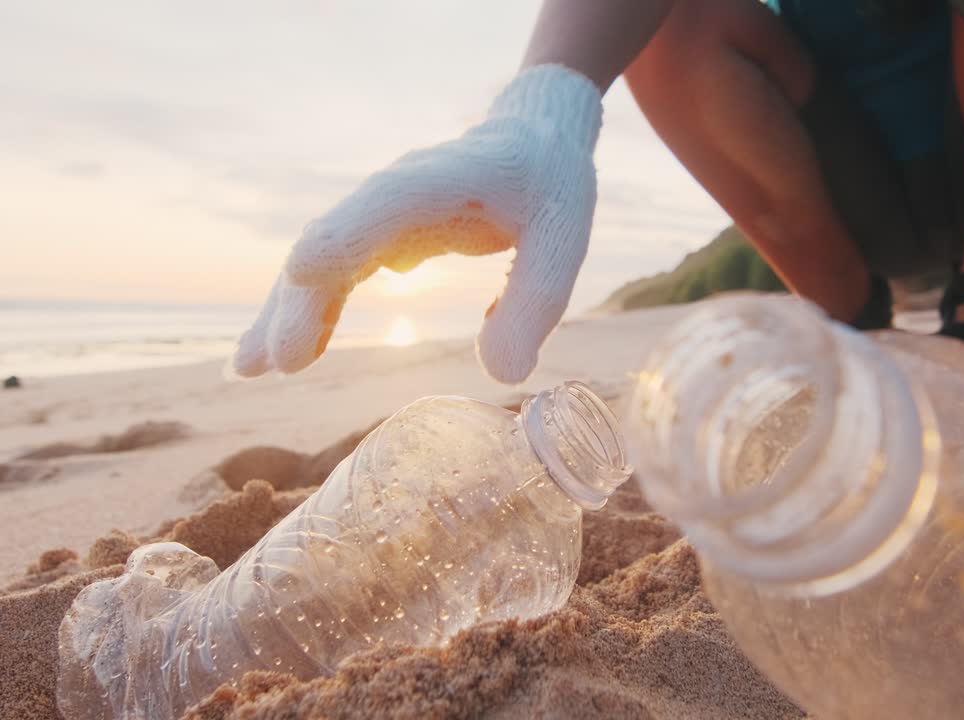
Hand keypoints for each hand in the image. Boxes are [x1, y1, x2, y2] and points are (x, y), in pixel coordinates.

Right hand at [230, 65, 602, 383]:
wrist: (534, 140)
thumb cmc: (551, 185)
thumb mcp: (564, 240)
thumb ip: (536, 303)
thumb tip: (501, 375)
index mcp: (446, 178)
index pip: (386, 203)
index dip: (344, 237)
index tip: (302, 277)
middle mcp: (399, 190)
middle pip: (336, 241)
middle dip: (302, 301)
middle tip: (277, 364)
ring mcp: (381, 212)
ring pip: (322, 260)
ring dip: (287, 312)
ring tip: (249, 368)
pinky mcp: (379, 233)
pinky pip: (334, 271)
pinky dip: (308, 310)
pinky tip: (288, 355)